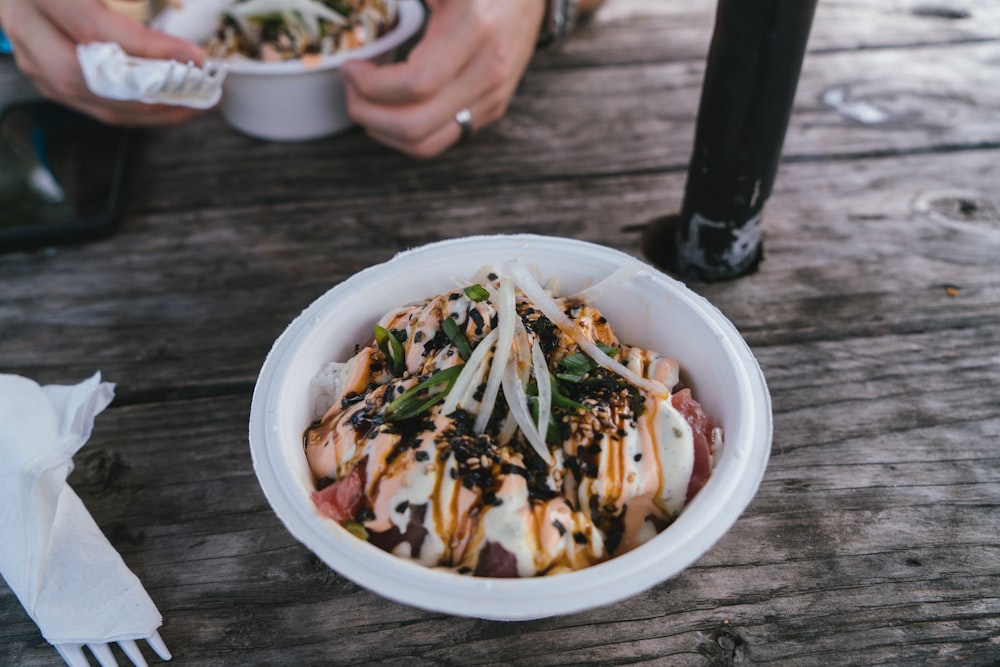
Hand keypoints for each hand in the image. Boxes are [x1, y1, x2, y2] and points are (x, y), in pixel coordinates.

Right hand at [0, 0, 207, 125]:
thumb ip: (135, 0)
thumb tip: (179, 26)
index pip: (94, 29)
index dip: (147, 48)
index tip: (193, 57)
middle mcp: (26, 27)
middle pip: (87, 78)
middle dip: (149, 93)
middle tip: (197, 94)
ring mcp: (31, 56)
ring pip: (90, 99)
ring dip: (147, 110)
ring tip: (190, 104)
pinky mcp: (44, 76)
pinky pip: (92, 104)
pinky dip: (134, 109)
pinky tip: (165, 105)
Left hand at [341, 0, 545, 158]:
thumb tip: (354, 7)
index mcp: (476, 28)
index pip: (415, 84)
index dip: (371, 84)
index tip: (351, 66)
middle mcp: (488, 70)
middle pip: (416, 124)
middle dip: (369, 112)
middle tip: (350, 87)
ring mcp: (493, 95)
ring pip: (427, 143)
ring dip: (383, 130)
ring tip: (365, 101)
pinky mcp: (492, 108)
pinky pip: (441, 139)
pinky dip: (405, 133)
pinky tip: (390, 107)